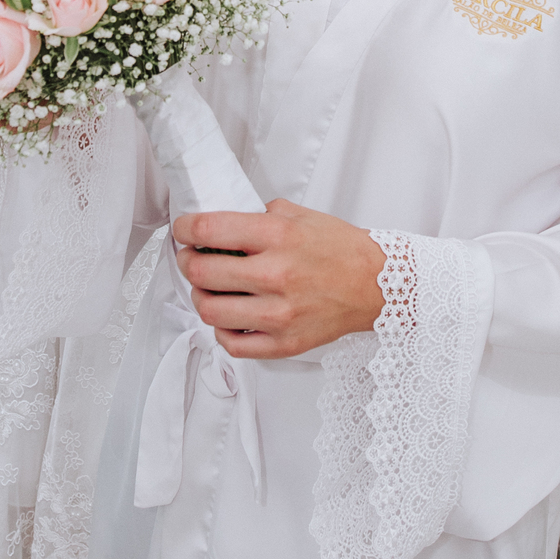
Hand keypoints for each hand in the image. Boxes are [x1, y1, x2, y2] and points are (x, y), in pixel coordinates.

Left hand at [174, 200, 385, 358]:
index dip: (184, 228)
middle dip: (187, 262)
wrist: (376, 284)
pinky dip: (222, 329)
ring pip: (210, 310)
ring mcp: (279, 314)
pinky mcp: (284, 343)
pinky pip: (232, 344)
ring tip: (208, 288)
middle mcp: (275, 275)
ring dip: (200, 296)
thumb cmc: (339, 249)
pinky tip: (229, 315)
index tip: (183, 230)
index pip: (208, 229)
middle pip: (201, 272)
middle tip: (190, 258)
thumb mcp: (297, 215)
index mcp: (277, 236)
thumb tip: (220, 226)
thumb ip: (257, 216)